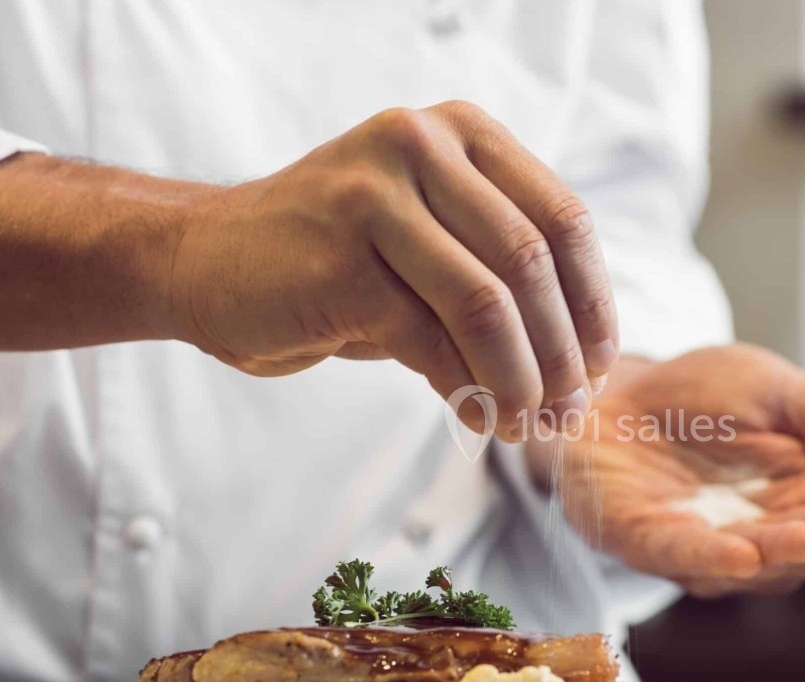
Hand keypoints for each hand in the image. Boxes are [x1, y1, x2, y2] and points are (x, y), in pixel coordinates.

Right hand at [167, 101, 616, 438]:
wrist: (206, 260)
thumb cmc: (337, 261)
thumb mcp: (431, 242)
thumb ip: (500, 273)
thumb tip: (582, 365)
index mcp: (460, 132)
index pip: (563, 220)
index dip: (592, 303)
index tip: (599, 365)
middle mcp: (421, 145)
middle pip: (531, 262)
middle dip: (561, 353)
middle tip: (566, 412)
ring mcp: (375, 195)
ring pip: (487, 302)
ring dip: (518, 380)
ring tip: (523, 424)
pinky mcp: (339, 258)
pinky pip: (429, 339)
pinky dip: (464, 390)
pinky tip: (475, 419)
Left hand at [543, 345, 804, 596]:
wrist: (614, 383)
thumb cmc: (700, 393)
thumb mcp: (782, 391)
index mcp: (796, 499)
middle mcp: (754, 533)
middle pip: (802, 548)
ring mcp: (700, 545)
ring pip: (748, 563)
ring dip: (779, 553)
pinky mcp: (643, 541)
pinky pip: (679, 556)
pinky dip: (710, 559)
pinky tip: (742, 555)